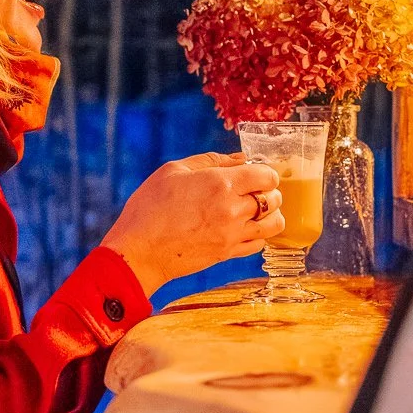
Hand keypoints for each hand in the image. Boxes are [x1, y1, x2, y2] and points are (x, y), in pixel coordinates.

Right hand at [103, 152, 285, 294]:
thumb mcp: (174, 171)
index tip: (253, 173)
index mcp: (220, 184)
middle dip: (268, 191)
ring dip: (269, 215)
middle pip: (274, 199)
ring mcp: (232, 235)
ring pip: (274, 224)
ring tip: (253, 211)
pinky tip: (243, 228)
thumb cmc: (149, 207)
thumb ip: (212, 161)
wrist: (138, 252)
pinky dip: (258, 234)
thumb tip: (241, 158)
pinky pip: (259, 244)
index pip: (267, 176)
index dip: (265, 172)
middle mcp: (232, 210)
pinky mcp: (227, 254)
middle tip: (252, 190)